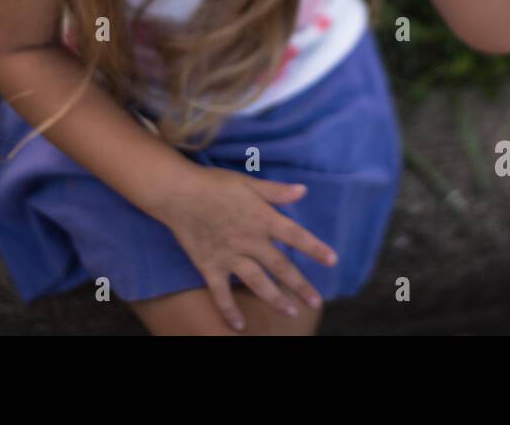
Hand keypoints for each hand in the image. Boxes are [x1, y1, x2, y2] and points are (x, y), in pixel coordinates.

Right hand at [154, 165, 338, 330]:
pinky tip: (239, 326)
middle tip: (316, 303)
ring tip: (291, 312)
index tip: (332, 261)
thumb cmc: (214, 183)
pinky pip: (220, 293)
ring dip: (275, 299)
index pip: (294, 236)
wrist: (177, 192)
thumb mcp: (248, 182)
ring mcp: (229, 255)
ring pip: (256, 282)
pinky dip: (229, 310)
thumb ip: (276, 191)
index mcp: (261, 218)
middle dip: (300, 285)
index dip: (314, 248)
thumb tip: (304, 190)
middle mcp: (249, 240)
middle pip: (280, 266)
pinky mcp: (209, 265)